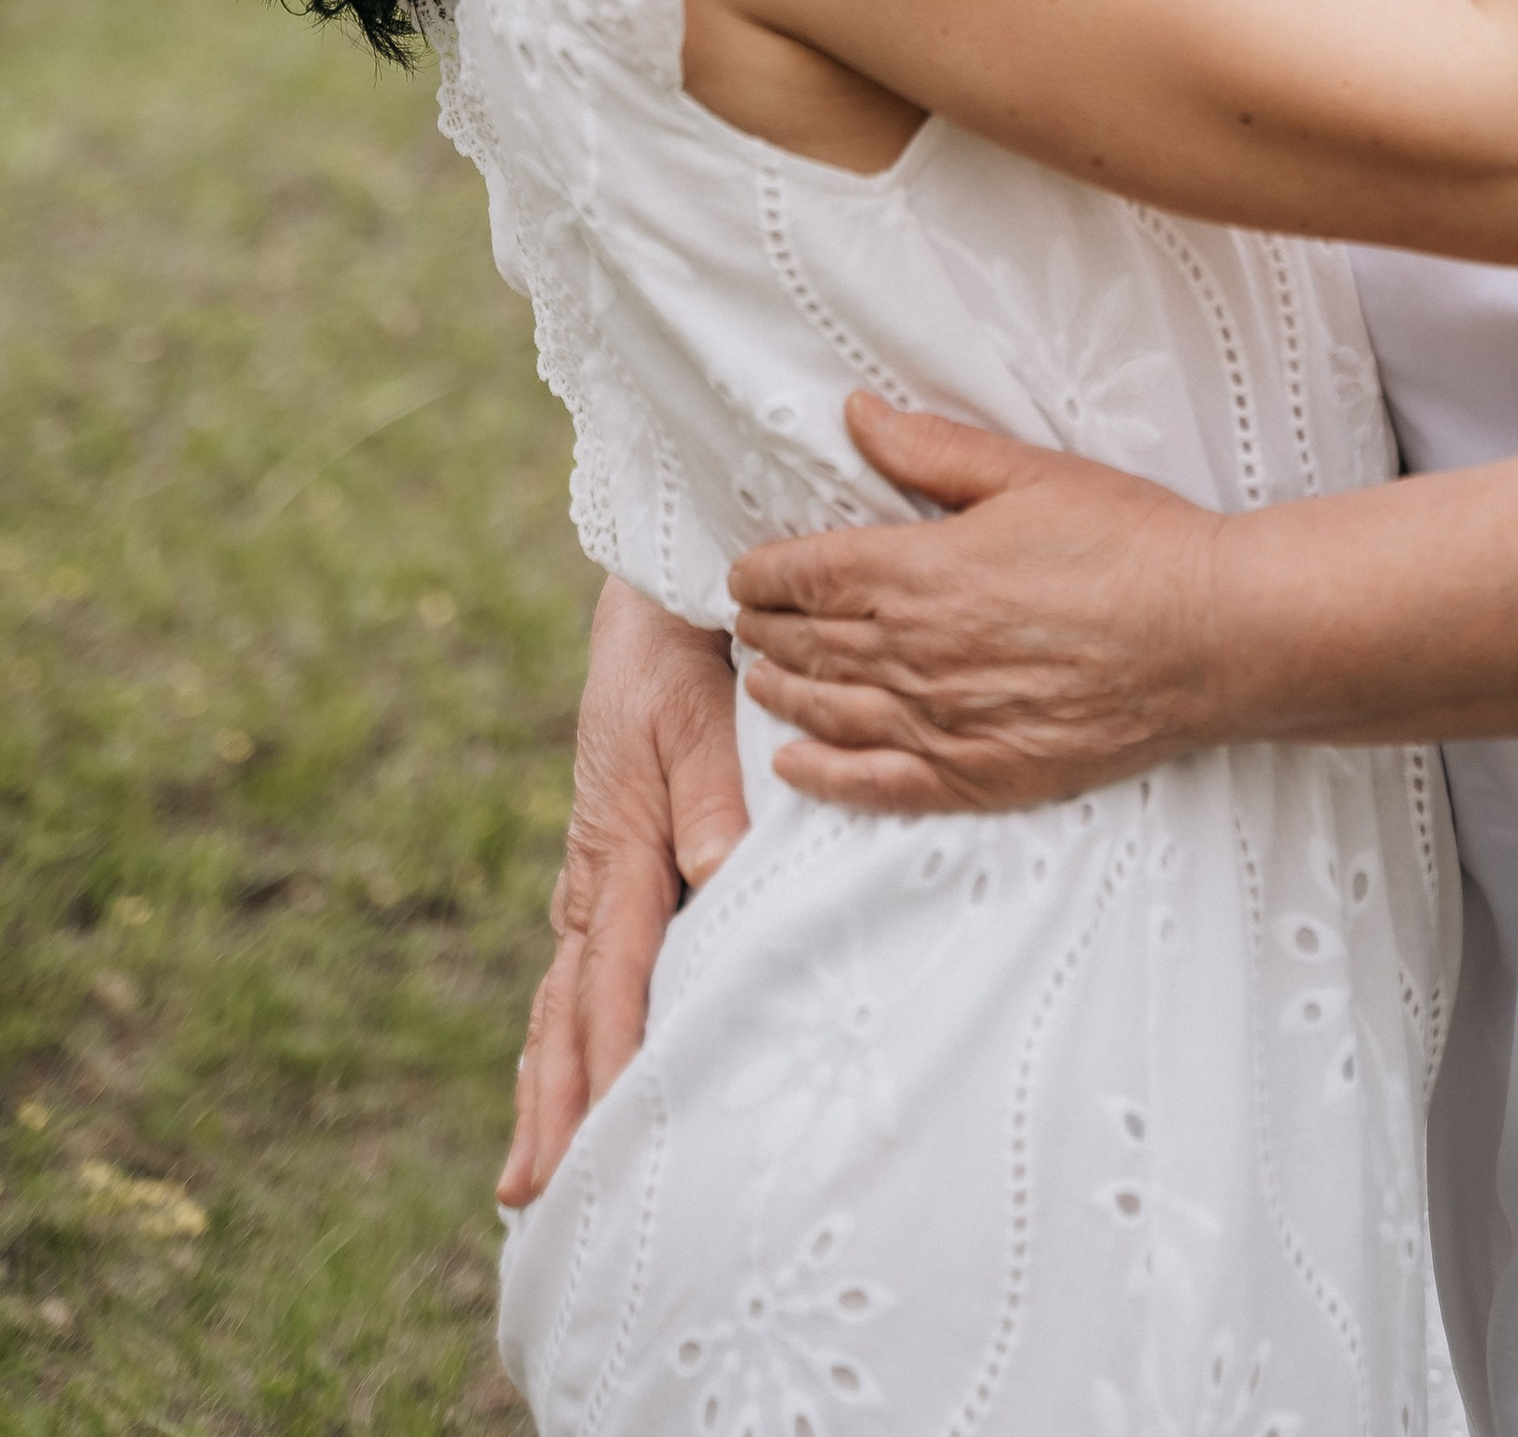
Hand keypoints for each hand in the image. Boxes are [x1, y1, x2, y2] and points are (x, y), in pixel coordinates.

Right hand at [497, 580, 749, 1207]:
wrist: (652, 597)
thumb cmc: (683, 649)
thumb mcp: (697, 710)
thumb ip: (713, 797)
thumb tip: (714, 882)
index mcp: (619, 842)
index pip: (613, 973)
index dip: (609, 1056)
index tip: (603, 1133)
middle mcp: (596, 870)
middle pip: (568, 1007)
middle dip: (555, 1102)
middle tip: (533, 1194)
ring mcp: (593, 870)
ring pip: (563, 996)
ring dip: (548, 1083)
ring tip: (529, 1173)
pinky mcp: (606, 859)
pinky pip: (580, 963)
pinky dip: (564, 1030)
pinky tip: (564, 1077)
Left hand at [731, 398, 1223, 813]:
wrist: (1211, 635)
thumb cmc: (1130, 543)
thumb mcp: (1030, 473)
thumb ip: (933, 449)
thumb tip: (856, 414)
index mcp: (922, 572)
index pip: (811, 574)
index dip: (766, 573)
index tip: (744, 571)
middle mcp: (918, 655)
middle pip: (811, 644)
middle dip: (768, 629)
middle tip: (747, 620)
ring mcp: (946, 724)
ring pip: (831, 713)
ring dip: (784, 694)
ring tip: (760, 679)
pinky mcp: (981, 777)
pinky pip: (879, 784)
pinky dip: (826, 777)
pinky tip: (795, 767)